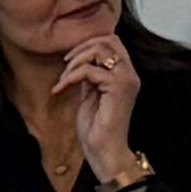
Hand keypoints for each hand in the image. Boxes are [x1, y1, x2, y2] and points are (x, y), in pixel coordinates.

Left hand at [57, 34, 145, 185]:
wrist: (105, 152)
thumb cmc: (97, 129)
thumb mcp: (91, 95)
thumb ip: (89, 77)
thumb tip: (78, 60)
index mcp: (125, 75)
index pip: (112, 41)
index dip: (89, 44)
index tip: (70, 60)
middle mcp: (130, 74)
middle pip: (108, 39)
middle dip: (82, 48)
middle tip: (66, 65)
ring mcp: (126, 80)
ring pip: (99, 50)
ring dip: (75, 62)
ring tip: (63, 80)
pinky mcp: (117, 88)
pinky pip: (89, 70)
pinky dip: (70, 77)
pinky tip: (60, 89)